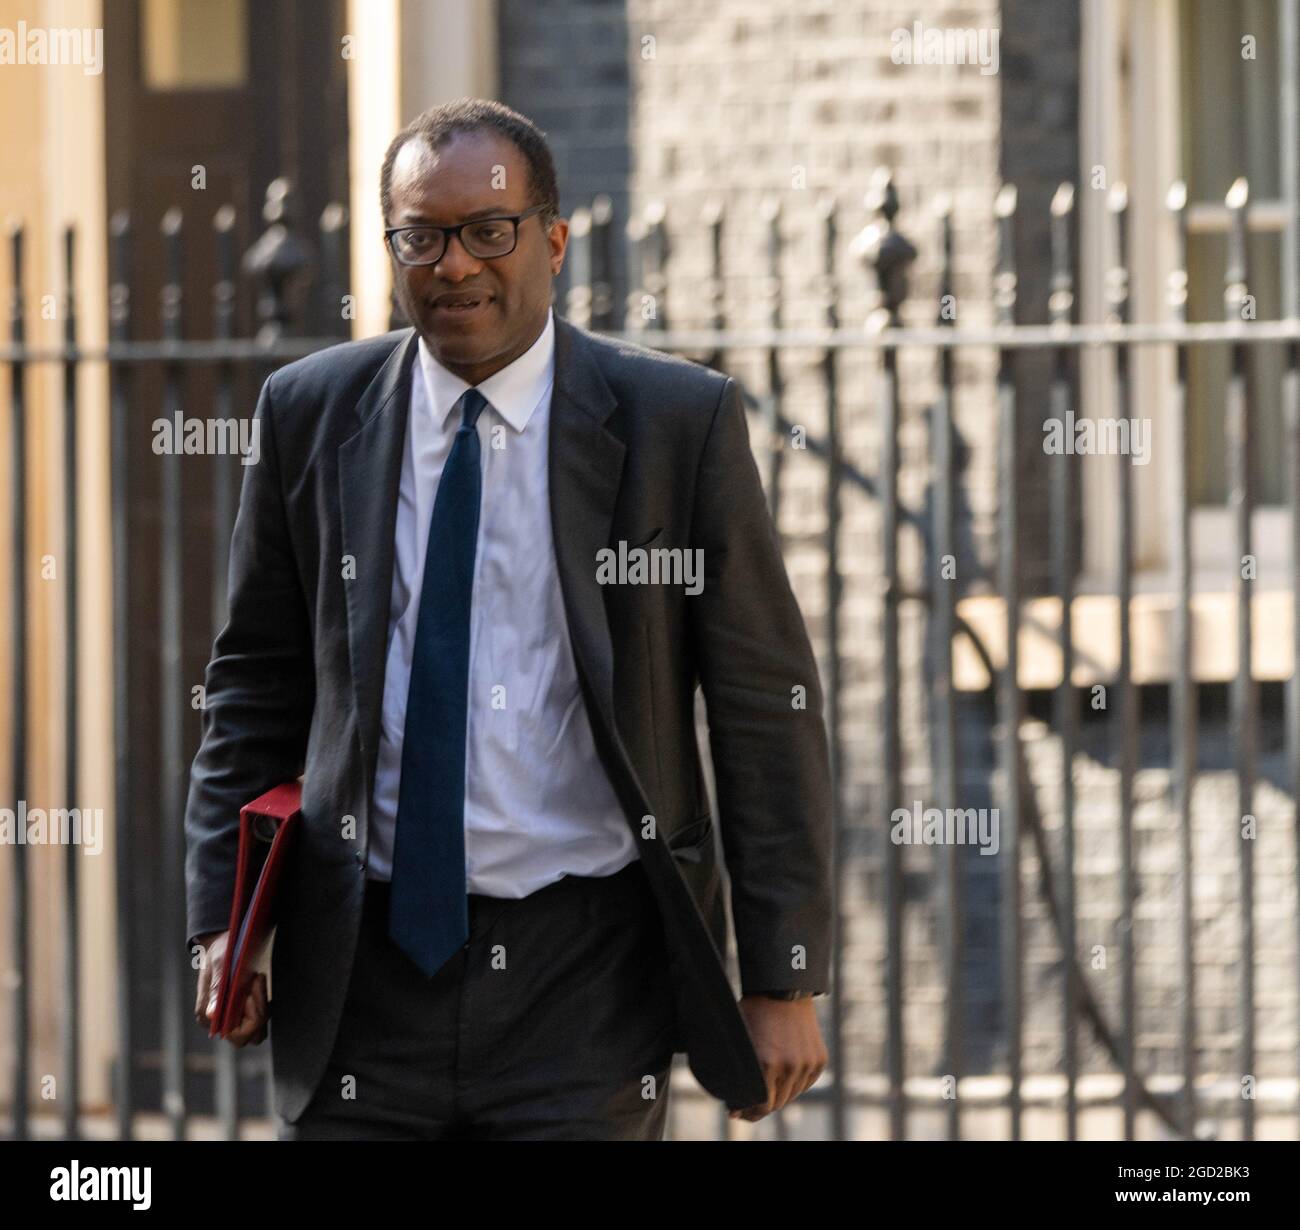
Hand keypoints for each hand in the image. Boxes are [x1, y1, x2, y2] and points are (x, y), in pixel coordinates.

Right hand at [193, 930, 268, 1046]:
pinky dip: (263, 1003)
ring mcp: (232, 1018)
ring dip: (262, 1007)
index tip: (250, 991)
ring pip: (256, 1030)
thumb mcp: (218, 965)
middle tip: (256, 982)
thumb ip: (216, 990)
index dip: (250, 1017)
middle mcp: (219, 1022)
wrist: (224, 944)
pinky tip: (258, 982)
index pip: (235, 1033)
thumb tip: (212, 1015)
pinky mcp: (243, 1011)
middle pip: (248, 1035)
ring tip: (256, 981)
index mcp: (208, 1017)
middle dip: (259, 1011)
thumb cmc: (219, 953)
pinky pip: (259, 1018)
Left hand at [729, 995, 827, 1121]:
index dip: (749, 1112)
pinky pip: (806, 1083)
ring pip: (792, 1094)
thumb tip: (734, 1107)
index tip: (739, 1112)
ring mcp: (807, 1063)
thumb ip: (740, 1073)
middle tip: (750, 1104)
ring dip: (779, 1095)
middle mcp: (791, 1066)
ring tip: (766, 1088)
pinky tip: (783, 1076)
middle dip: (762, 1107)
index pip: (762, 1105)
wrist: (783, 988)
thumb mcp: (741, 1040)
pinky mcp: (820, 1059)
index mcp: (767, 1062)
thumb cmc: (755, 1011)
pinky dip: (795, 1083)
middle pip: (778, 1103)